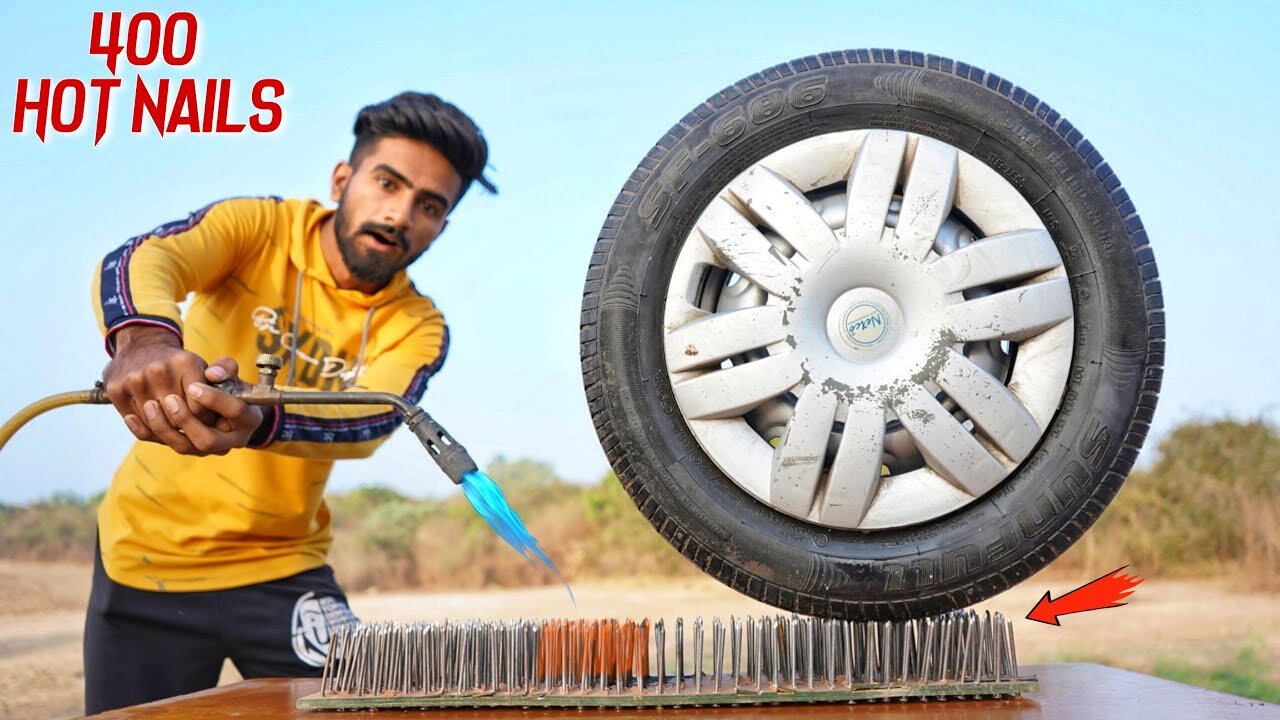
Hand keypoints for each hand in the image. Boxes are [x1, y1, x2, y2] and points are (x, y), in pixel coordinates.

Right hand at [103, 325, 214, 449]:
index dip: (205, 420)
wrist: (141, 344)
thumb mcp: (204, 363)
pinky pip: (136, 423)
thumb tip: (216, 377)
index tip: (207, 420)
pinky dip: (148, 429)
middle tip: (192, 427)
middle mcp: (158, 370)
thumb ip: (225, 370)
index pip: (199, 408)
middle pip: (177, 418)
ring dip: (167, 431)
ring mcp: (135, 380)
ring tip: (175, 427)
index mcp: (185, 363)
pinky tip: (156, 424)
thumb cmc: (178, 363)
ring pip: (156, 424)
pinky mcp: (116, 389)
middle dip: (187, 426)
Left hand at [156, 356, 264, 455]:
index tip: (194, 386)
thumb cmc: (227, 385)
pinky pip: (164, 446)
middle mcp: (232, 440)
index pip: (235, 412)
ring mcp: (208, 449)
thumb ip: (226, 368)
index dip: (215, 400)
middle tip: (170, 399)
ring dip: (165, 428)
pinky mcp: (188, 448)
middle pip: (207, 441)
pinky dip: (147, 433)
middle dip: (187, 421)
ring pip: (184, 447)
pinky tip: (132, 417)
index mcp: (249, 419)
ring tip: (150, 405)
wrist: (219, 405)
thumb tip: (213, 373)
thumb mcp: (231, 374)